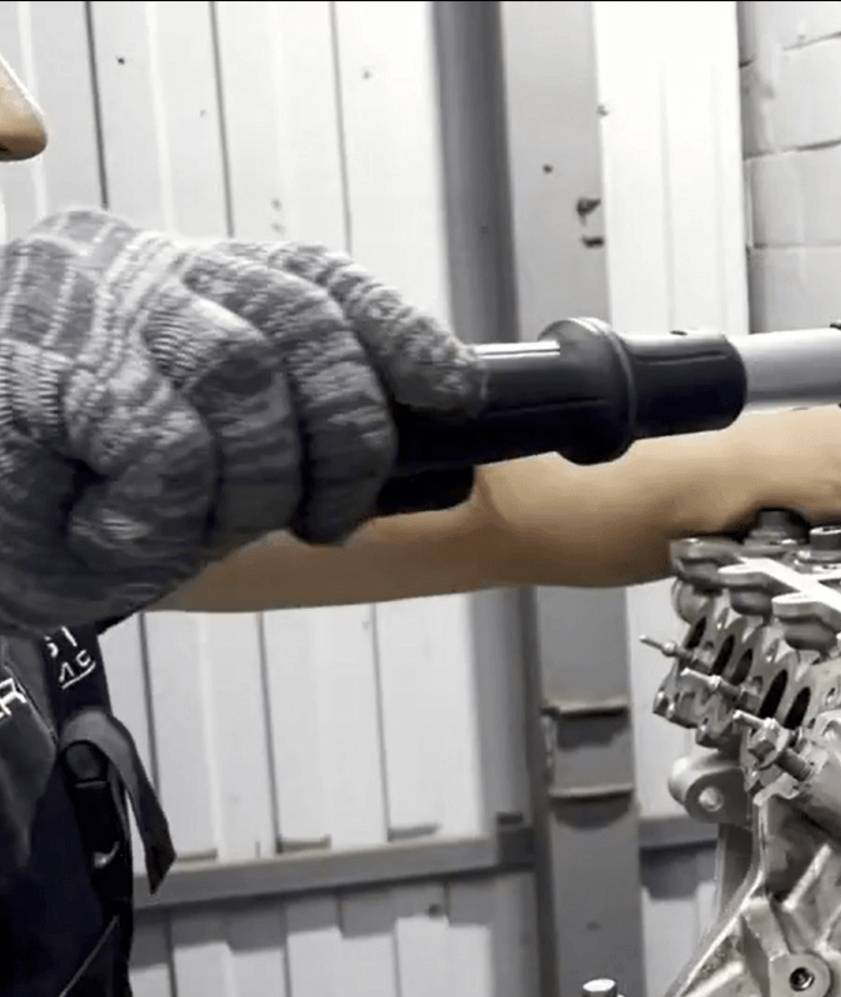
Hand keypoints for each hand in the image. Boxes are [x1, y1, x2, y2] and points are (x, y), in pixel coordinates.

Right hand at [0, 209, 480, 633]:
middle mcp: (130, 271)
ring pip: (243, 373)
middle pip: (297, 321)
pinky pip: (163, 442)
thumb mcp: (183, 461)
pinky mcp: (31, 372)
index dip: (394, 333)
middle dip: (344, 434)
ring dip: (256, 479)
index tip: (449, 390)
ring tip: (202, 528)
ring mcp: (75, 309)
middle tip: (327, 515)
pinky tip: (122, 531)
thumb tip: (385, 441)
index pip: (310, 279)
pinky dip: (169, 512)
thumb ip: (271, 432)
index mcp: (174, 283)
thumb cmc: (44, 498)